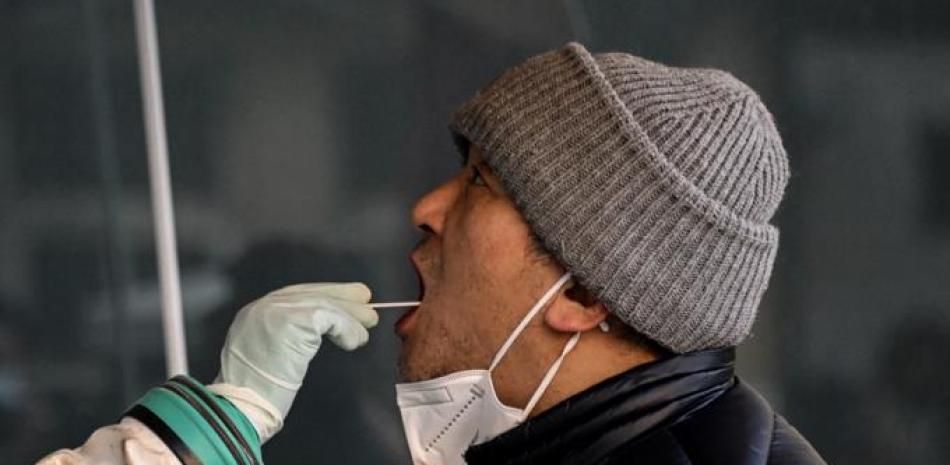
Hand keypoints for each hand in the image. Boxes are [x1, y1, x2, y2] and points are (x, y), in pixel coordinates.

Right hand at [215, 283, 378, 426]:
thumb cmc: (256, 394)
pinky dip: (348, 329)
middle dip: (341, 296)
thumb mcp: (268, 355)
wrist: (242, 407)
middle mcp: (263, 307)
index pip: (296, 295)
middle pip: (310, 294)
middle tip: (365, 299)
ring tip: (368, 324)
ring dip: (350, 316)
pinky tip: (355, 340)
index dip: (324, 294)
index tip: (346, 298)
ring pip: (324, 304)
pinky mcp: (293, 321)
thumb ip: (288, 336)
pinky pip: (331, 317)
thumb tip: (326, 327)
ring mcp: (276, 311)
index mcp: (254, 314)